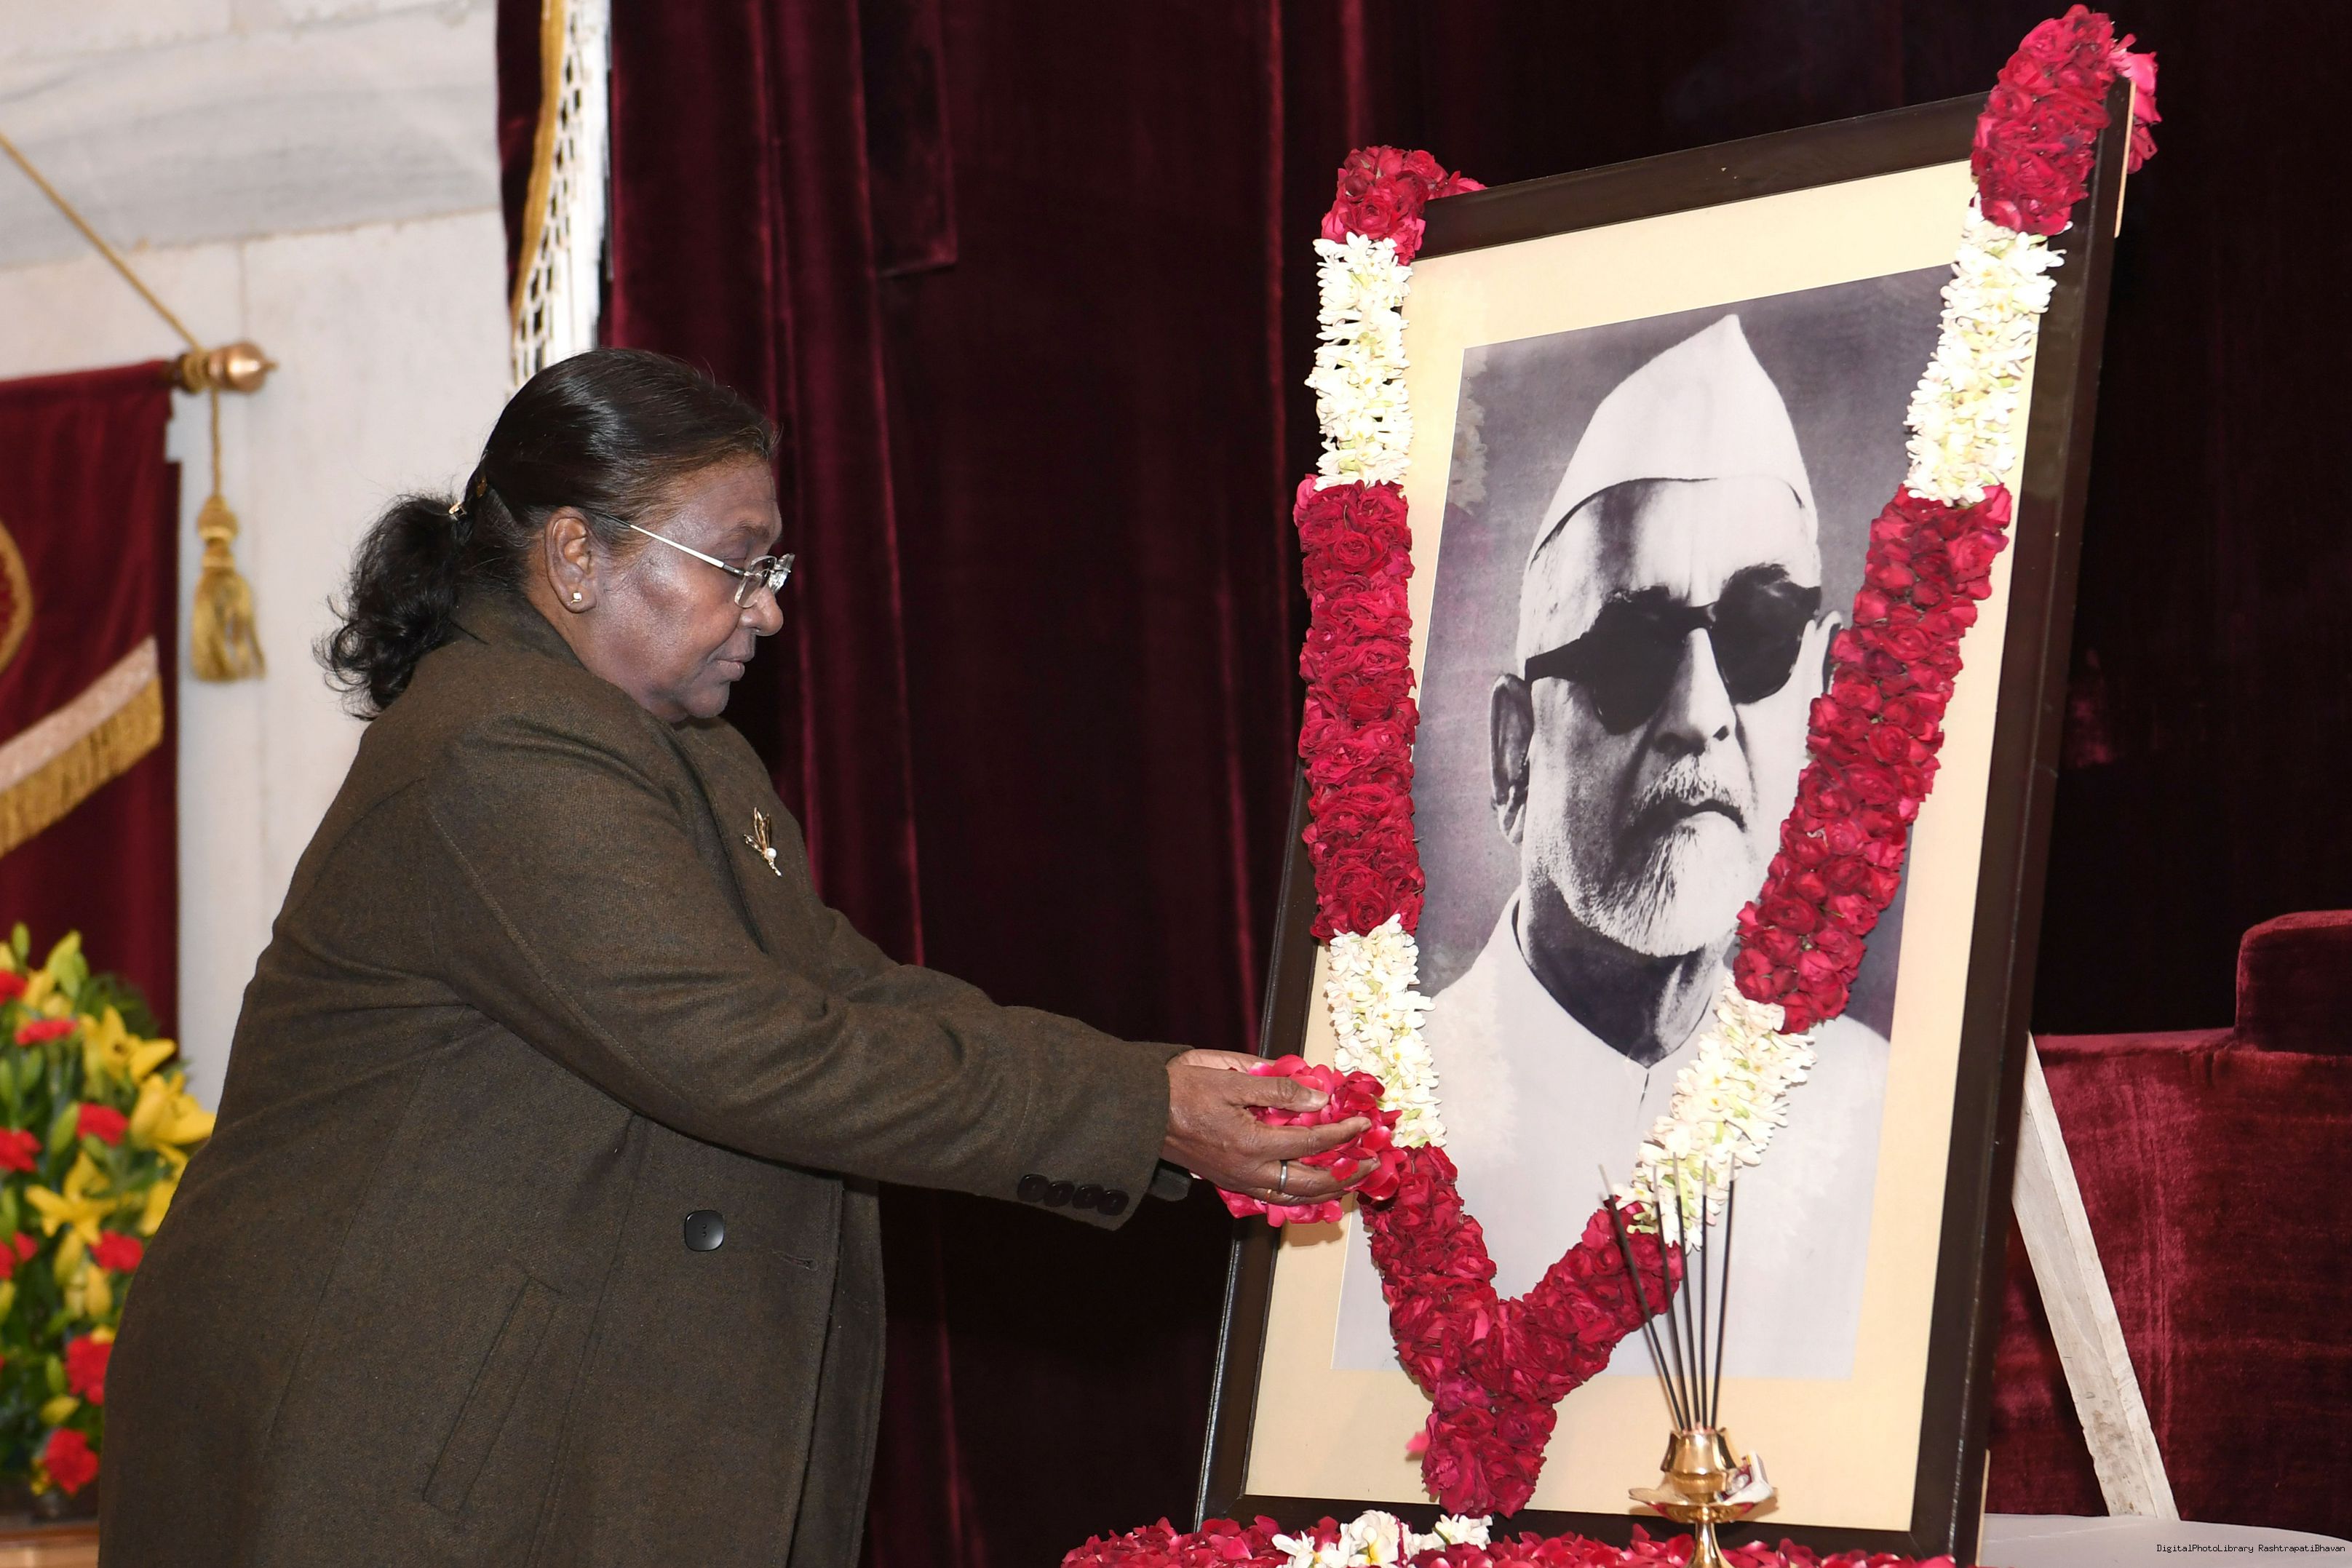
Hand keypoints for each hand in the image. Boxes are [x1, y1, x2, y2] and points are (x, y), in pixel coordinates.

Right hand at [1161, 1049, 1372, 1205]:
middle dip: (1345, 1174)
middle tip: (1371, 1163)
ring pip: (1291, 1197)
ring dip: (1325, 1189)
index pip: (1311, 1144)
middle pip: (1309, 1183)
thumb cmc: (1180, 1088)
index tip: (1364, 1123)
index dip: (1342, 1133)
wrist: (1138, 1111)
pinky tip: (1309, 1183)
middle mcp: (1247, 1172)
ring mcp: (1236, 1181)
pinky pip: (1272, 1195)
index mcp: (1250, 1144)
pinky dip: (1298, 1193)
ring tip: (1348, 1179)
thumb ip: (1277, 1090)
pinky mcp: (1228, 1181)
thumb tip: (1318, 1099)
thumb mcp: (1230, 1078)